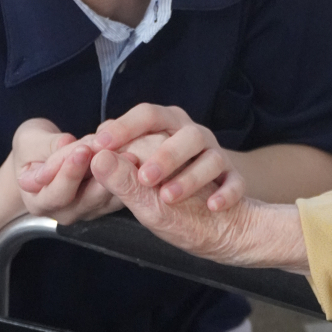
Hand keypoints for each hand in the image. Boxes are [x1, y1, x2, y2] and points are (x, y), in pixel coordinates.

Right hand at [12, 120, 122, 224]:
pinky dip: (128, 175)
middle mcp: (63, 212)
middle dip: (99, 173)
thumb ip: (46, 146)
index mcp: (38, 201)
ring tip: (130, 154)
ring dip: (119, 175)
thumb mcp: (29, 141)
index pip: (56, 192)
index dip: (70, 172)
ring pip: (107, 197)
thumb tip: (66, 144)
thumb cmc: (32, 149)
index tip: (82, 150)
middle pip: (85, 198)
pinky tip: (137, 158)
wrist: (42, 159)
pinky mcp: (107, 204)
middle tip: (112, 152)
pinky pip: (120, 193)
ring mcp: (87, 210)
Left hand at [93, 104, 245, 212]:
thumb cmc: (166, 190)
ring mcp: (216, 156)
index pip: (148, 115)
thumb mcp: (140, 186)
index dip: (125, 127)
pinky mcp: (234, 179)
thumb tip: (96, 155)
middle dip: (165, 155)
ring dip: (191, 177)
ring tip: (169, 198)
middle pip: (186, 134)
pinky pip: (235, 182)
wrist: (211, 217)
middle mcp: (194, 136)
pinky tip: (213, 206)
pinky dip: (226, 193)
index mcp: (167, 127)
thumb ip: (120, 171)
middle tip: (144, 178)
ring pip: (211, 157)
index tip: (99, 144)